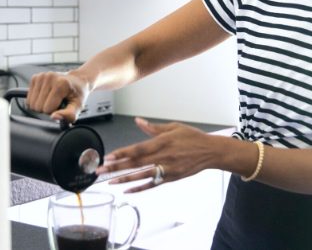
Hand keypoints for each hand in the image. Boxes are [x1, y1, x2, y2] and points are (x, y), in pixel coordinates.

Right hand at [26, 71, 88, 121]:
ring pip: (31, 103)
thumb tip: (54, 117)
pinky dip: (37, 100)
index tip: (62, 105)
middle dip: (47, 109)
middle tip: (57, 102)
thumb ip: (69, 115)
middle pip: (37, 106)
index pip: (47, 109)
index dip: (55, 111)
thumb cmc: (77, 94)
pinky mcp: (35, 77)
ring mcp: (41, 76)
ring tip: (52, 99)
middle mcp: (49, 77)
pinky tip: (47, 95)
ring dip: (41, 105)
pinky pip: (29, 98)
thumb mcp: (78, 106)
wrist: (77, 80)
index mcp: (61, 84)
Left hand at [96, 117, 216, 192]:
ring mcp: (166, 169)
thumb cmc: (192, 137)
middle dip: (115, 167)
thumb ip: (153, 128)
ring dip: (124, 179)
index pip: (137, 149)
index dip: (121, 154)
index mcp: (161, 142)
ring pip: (141, 176)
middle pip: (135, 164)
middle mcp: (162, 157)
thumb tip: (137, 121)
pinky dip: (139, 188)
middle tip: (100, 170)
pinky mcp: (171, 178)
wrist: (211, 151)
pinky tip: (127, 190)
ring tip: (110, 182)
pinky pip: (152, 184)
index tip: (107, 157)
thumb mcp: (173, 127)